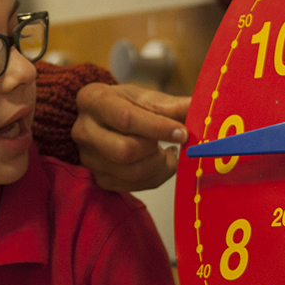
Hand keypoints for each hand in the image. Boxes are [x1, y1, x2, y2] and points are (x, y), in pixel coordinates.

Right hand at [72, 82, 188, 192]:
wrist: (102, 119)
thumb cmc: (124, 104)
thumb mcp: (144, 97)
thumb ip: (171, 104)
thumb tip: (201, 106)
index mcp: (93, 100)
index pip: (126, 119)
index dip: (158, 128)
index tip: (183, 133)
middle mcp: (83, 130)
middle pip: (124, 151)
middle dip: (155, 151)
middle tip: (172, 143)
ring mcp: (88, 157)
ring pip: (130, 173)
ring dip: (159, 166)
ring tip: (168, 153)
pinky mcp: (97, 177)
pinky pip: (131, 187)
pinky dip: (154, 178)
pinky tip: (159, 163)